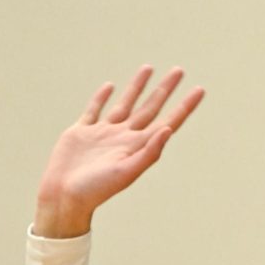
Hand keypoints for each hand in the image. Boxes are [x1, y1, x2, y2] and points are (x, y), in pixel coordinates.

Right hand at [34, 64, 204, 237]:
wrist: (64, 196)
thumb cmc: (96, 189)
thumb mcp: (126, 171)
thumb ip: (149, 152)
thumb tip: (168, 130)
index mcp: (137, 147)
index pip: (167, 122)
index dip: (184, 107)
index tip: (199, 90)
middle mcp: (124, 138)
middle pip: (150, 108)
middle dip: (165, 89)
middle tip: (179, 70)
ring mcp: (104, 134)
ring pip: (125, 104)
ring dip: (137, 87)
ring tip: (149, 68)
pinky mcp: (83, 132)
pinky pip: (95, 109)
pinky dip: (102, 97)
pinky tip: (110, 87)